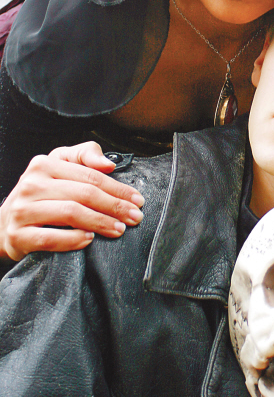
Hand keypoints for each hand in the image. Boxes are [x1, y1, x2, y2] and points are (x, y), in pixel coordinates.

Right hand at [0, 142, 143, 260]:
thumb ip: (85, 156)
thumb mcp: (59, 166)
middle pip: (83, 194)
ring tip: (118, 229)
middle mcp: (31, 184)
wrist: (3, 224)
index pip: (90, 175)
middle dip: (114, 206)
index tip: (137, 199)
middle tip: (134, 217)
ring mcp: (22, 210)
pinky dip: (73, 240)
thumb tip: (108, 163)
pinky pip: (50, 238)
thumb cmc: (40, 194)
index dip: (117, 188)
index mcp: (44, 164)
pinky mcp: (17, 235)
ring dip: (99, 222)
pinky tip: (89, 240)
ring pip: (69, 213)